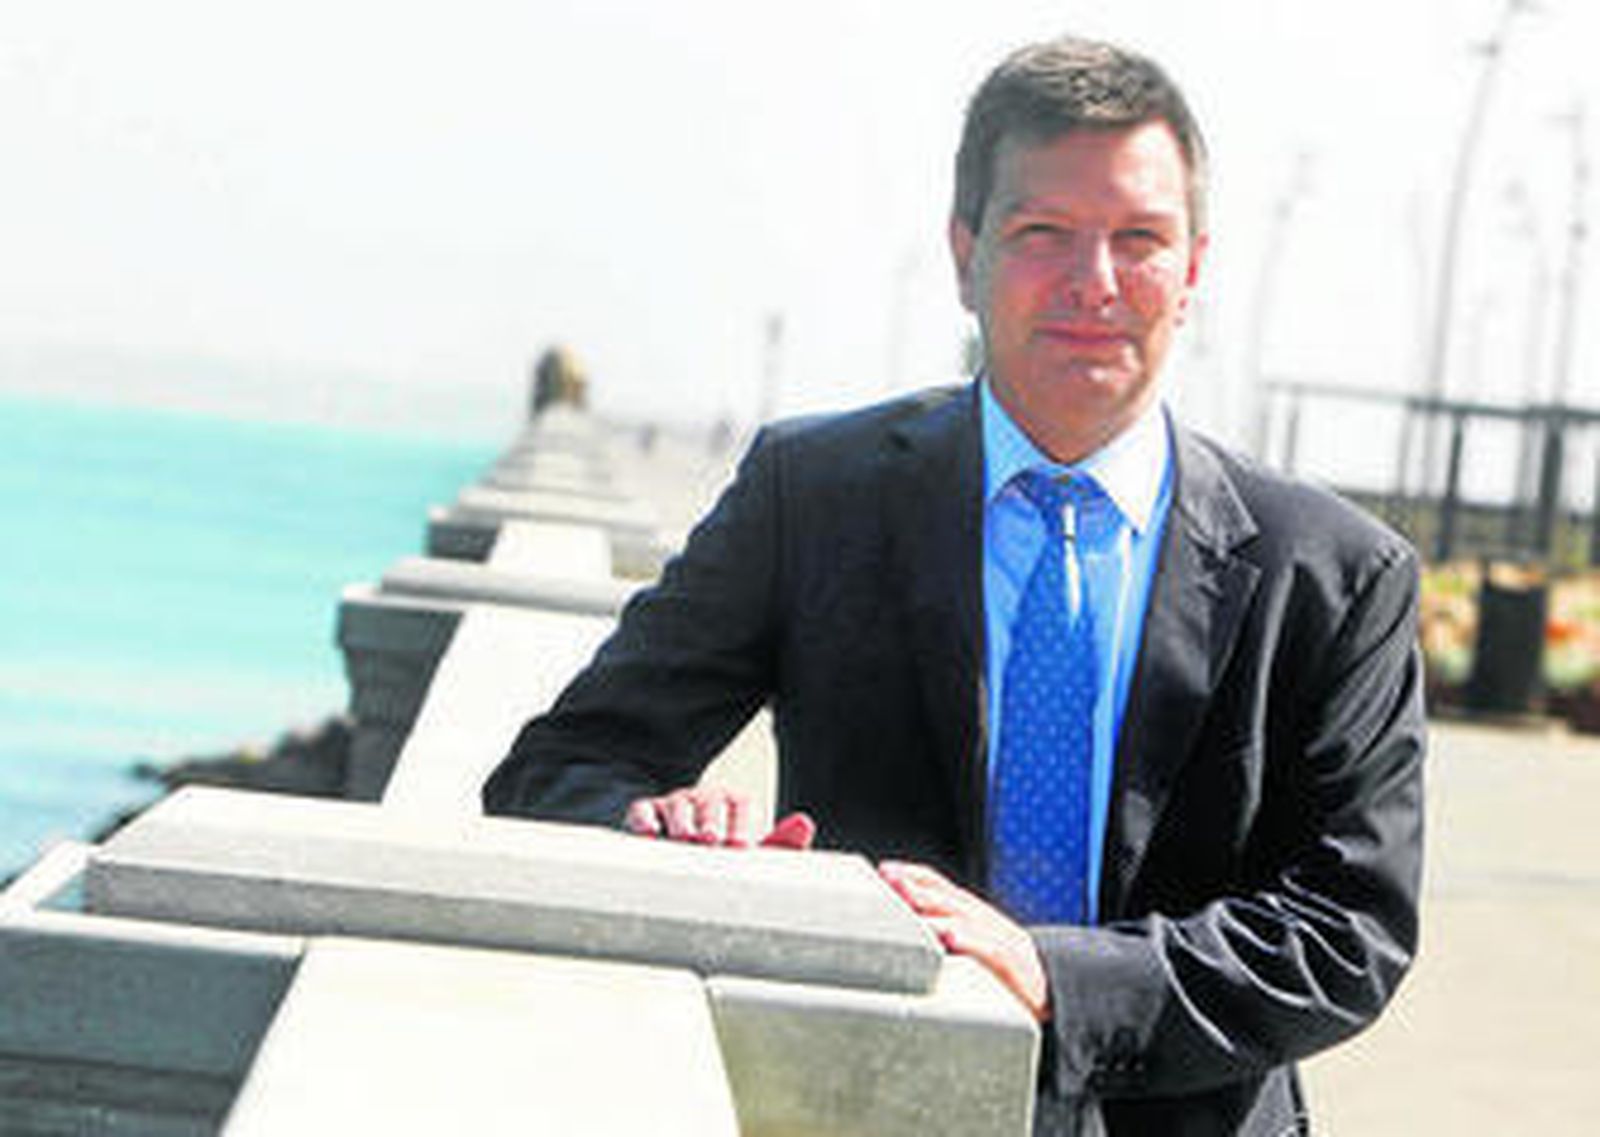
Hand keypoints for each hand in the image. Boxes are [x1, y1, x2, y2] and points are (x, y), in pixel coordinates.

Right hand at [624, 786, 814, 849]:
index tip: (741, 848)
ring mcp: (674, 804)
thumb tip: (805, 823)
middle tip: (711, 840)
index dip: (742, 822)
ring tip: (683, 838)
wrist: (681, 858)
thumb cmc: (725, 856)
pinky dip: (644, 820)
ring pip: (676, 805)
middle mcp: (704, 798)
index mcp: (734, 802)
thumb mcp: (754, 852)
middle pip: (708, 801)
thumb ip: (780, 842)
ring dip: (680, 821)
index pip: (742, 803)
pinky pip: (642, 811)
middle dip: (710, 819)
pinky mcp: (646, 813)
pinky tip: (649, 835)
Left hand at [878, 860, 1051, 1021]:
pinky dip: (970, 941)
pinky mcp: (1011, 963)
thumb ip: (943, 935)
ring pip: (964, 918)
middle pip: (947, 897)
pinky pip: (989, 949)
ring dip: (935, 910)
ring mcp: (998, 938)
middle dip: (917, 887)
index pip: (940, 884)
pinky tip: (951, 939)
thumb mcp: (973, 945)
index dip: (913, 874)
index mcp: (971, 913)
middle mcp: (983, 919)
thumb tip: (907, 934)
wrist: (1054, 987)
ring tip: (912, 904)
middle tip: (890, 880)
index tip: (885, 870)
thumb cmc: (1007, 968)